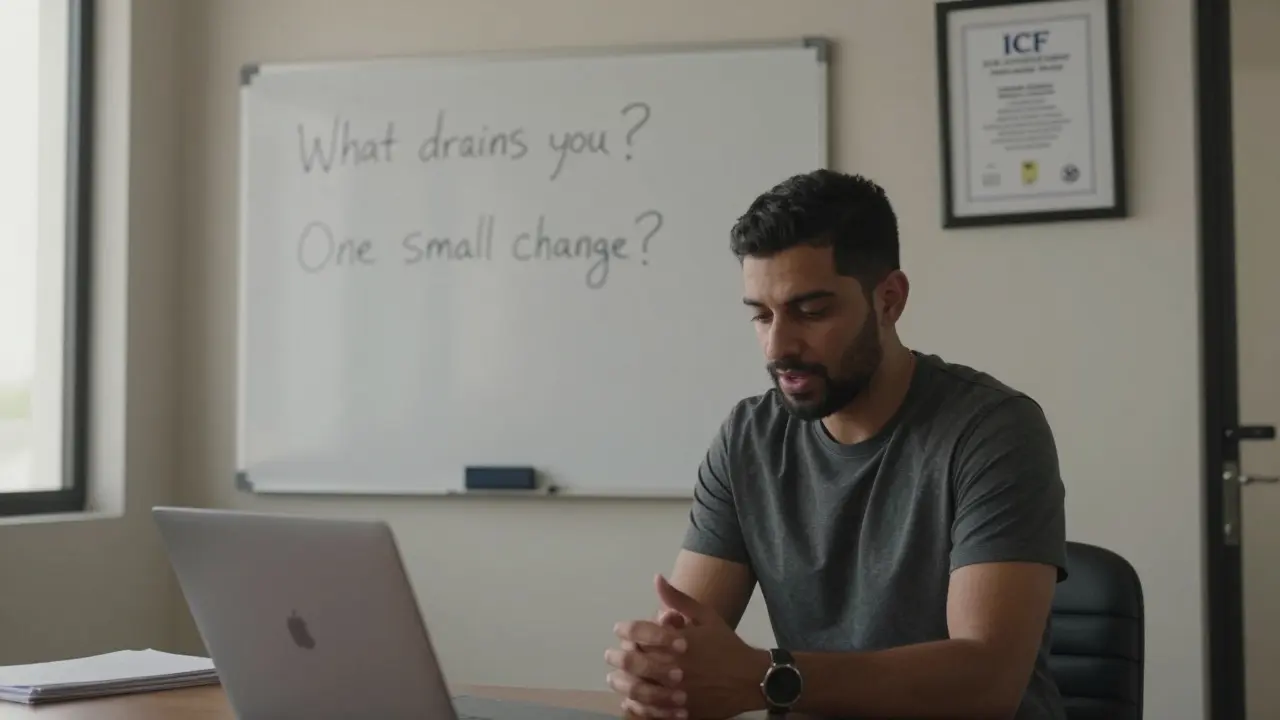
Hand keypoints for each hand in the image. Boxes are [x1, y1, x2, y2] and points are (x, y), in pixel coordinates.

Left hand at [606, 575, 768, 719]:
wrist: (751, 678)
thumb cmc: (727, 645)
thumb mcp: (707, 616)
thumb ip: (678, 600)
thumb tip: (656, 578)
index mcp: (680, 641)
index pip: (641, 632)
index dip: (625, 629)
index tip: (619, 628)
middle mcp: (676, 666)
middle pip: (635, 662)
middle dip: (617, 657)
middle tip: (610, 655)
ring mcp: (679, 691)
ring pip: (639, 689)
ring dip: (622, 683)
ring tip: (614, 678)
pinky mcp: (682, 710)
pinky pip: (652, 711)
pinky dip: (637, 707)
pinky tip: (629, 701)